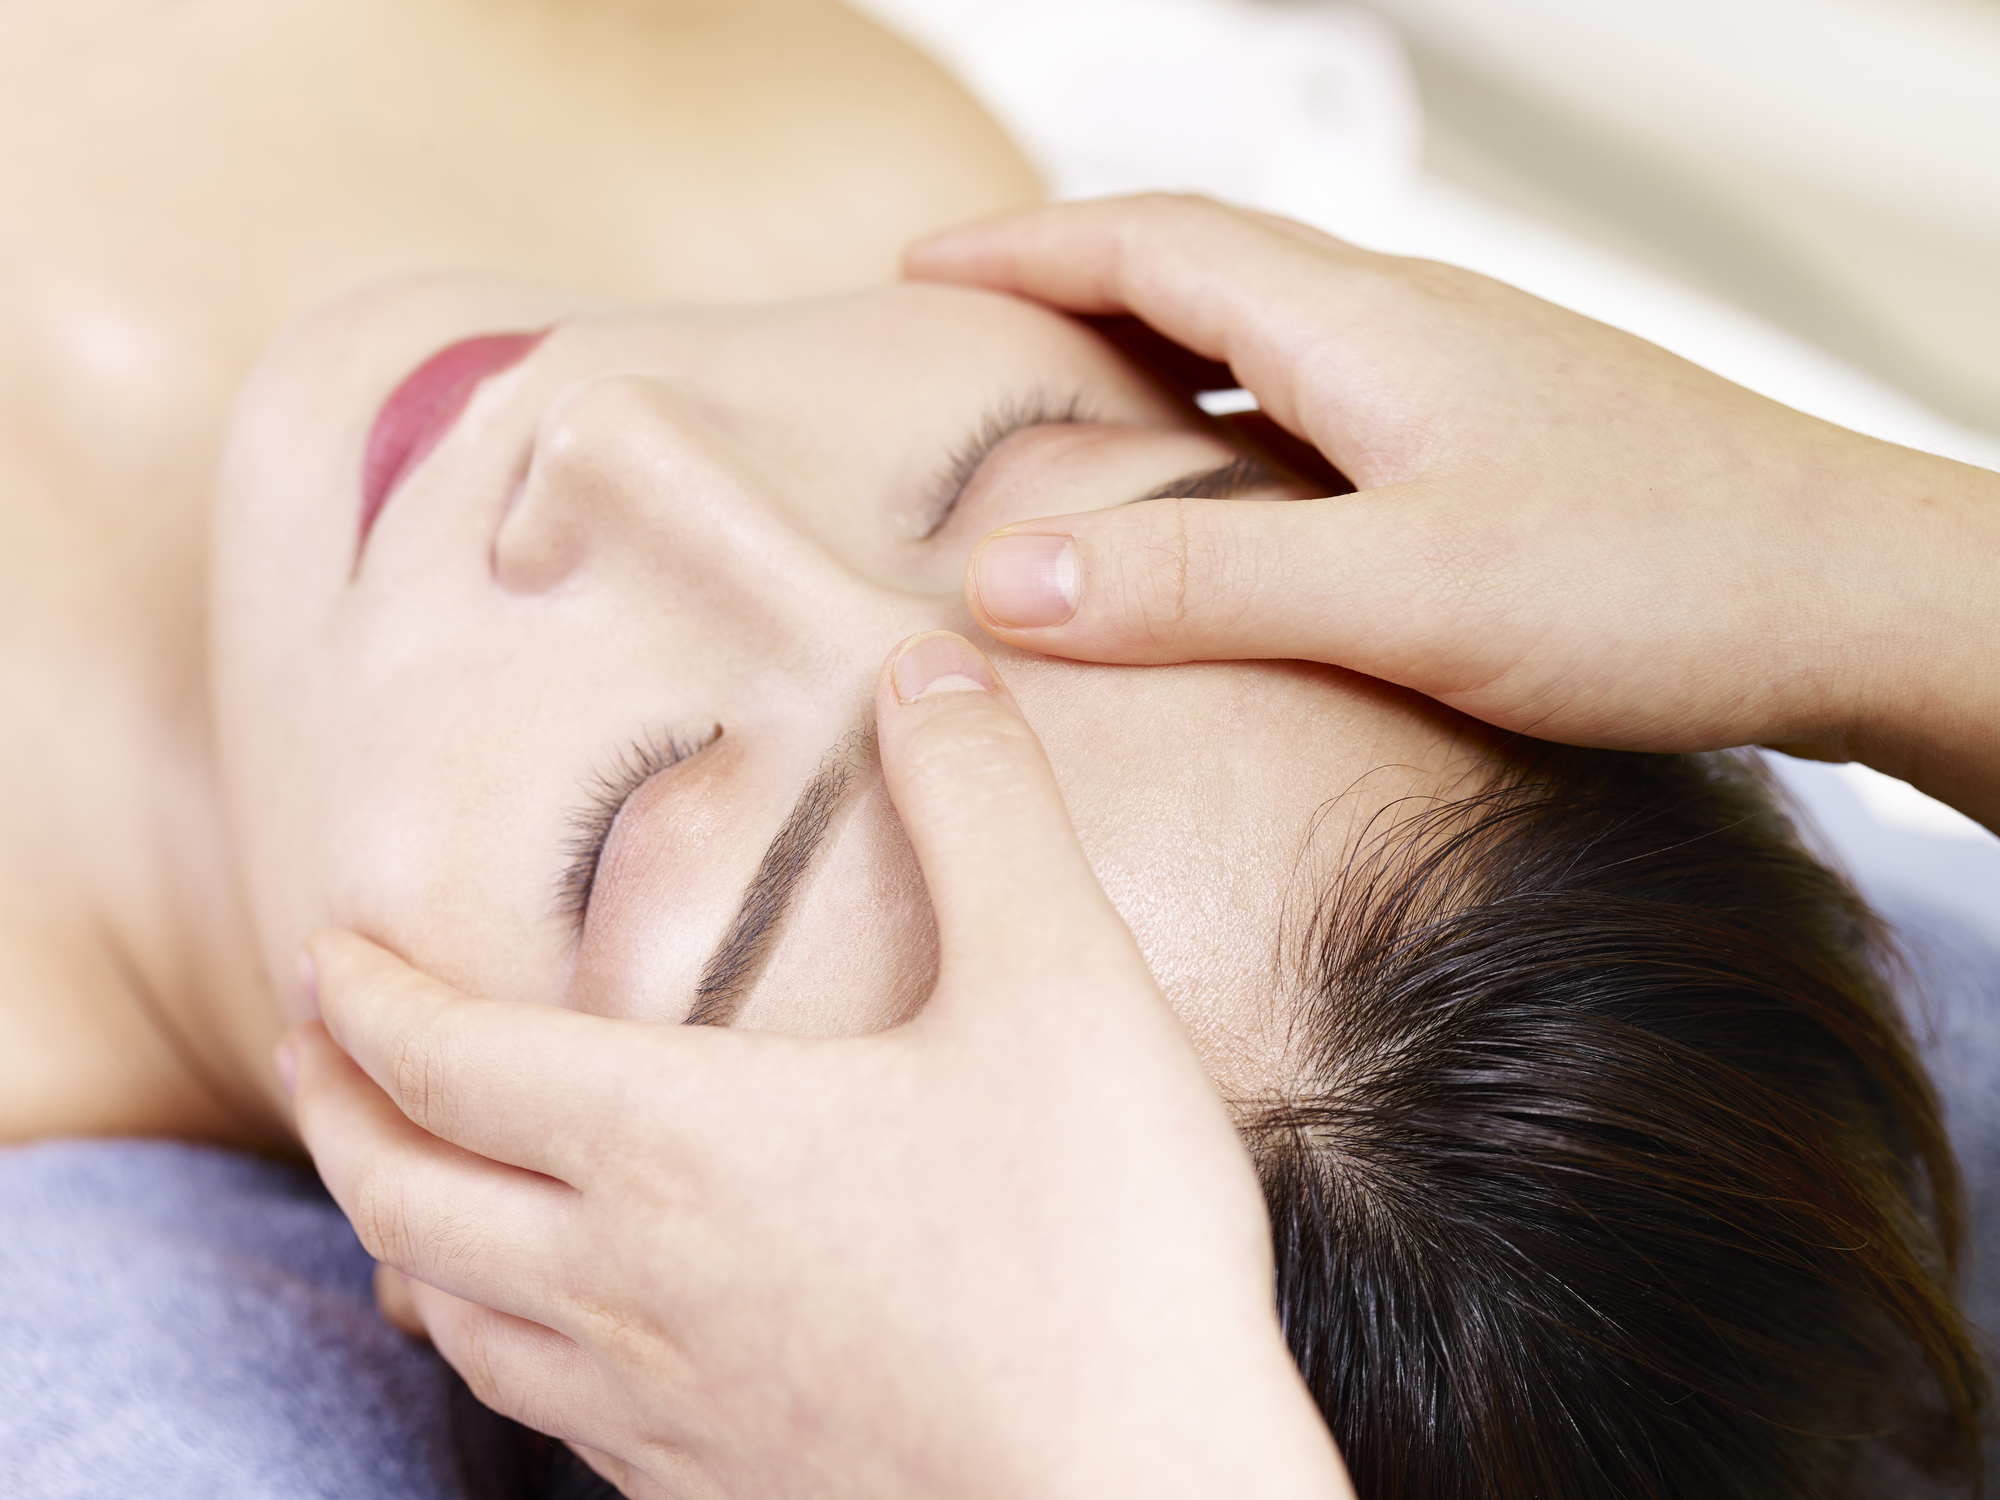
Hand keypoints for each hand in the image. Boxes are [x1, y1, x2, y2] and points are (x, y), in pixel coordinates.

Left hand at [281, 631, 1351, 1499]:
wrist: (1141, 1499)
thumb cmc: (1096, 1244)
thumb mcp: (1061, 981)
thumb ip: (985, 809)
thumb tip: (928, 669)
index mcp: (674, 1144)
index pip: (450, 1061)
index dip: (368, 999)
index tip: (326, 952)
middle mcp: (626, 1281)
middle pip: (403, 1195)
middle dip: (339, 1109)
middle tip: (310, 1049)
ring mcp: (659, 1408)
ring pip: (457, 1321)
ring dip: (394, 1235)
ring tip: (390, 1193)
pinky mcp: (715, 1491)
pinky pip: (548, 1419)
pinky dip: (497, 1353)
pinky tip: (550, 1350)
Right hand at [906, 195, 1999, 829]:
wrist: (1861, 597)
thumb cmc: (1666, 580)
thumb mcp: (1406, 591)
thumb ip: (1202, 579)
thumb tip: (1005, 575)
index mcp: (1367, 326)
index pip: (1151, 242)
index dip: (1021, 249)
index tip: (915, 268)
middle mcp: (1412, 327)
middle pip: (1204, 266)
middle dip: (1070, 284)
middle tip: (974, 333)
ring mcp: (1464, 381)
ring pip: (1271, 333)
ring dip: (1156, 351)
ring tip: (1074, 411)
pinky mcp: (1502, 445)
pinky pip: (1331, 400)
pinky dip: (1240, 419)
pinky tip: (1244, 497)